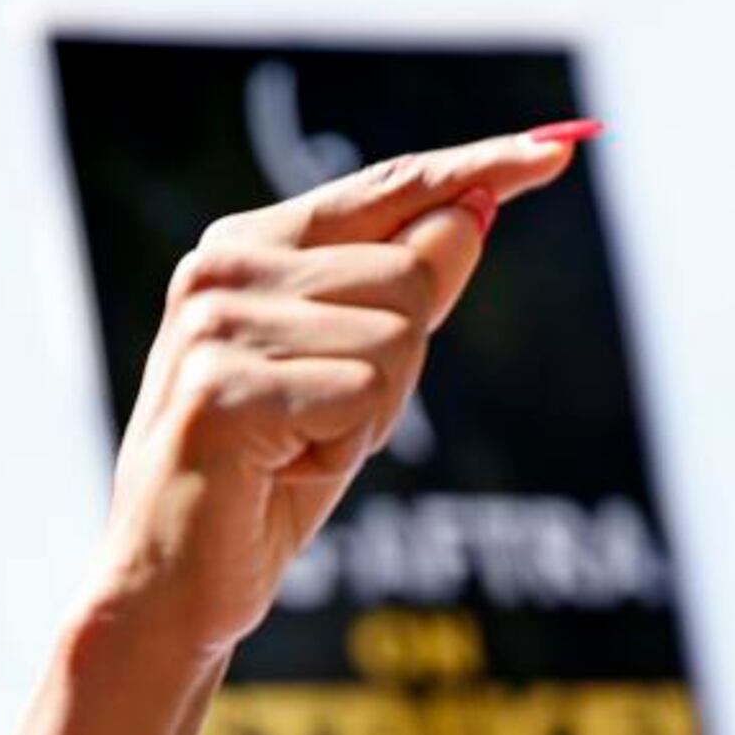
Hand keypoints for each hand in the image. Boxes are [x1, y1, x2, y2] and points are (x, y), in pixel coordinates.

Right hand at [83, 127, 582, 661]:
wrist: (174, 585)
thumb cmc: (268, 479)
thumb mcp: (356, 373)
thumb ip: (404, 289)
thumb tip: (475, 208)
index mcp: (249, 247)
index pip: (386, 190)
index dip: (477, 169)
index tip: (559, 148)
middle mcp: (224, 267)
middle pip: (410, 275)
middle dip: (401, 366)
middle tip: (324, 426)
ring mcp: (218, 323)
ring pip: (396, 335)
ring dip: (373, 416)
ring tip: (296, 450)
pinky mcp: (224, 386)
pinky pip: (363, 393)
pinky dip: (346, 447)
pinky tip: (280, 471)